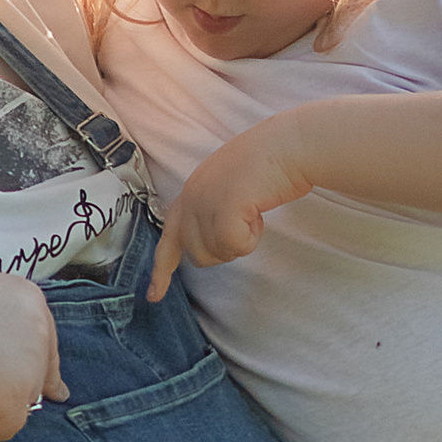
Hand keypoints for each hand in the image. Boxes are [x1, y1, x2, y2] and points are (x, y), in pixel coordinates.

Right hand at [0, 266, 67, 439]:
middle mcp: (37, 326)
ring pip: (19, 402)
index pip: (42, 340)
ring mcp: (30, 363)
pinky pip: (0, 428)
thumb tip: (1, 344)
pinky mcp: (15, 398)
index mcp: (25, 296)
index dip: (21, 361)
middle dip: (3, 382)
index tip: (12, 376)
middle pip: (34, 373)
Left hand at [149, 122, 311, 300]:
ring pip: (215, 254)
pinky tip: (258, 214)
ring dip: (240, 242)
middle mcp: (191, 198)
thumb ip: (212, 209)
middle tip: (246, 224)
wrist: (286, 145)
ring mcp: (204, 204)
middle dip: (223, 249)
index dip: (161, 269)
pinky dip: (251, 238)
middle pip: (197, 254)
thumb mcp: (229, 186)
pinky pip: (234, 247)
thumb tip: (215, 240)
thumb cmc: (268, 164)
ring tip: (252, 212)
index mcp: (191, 192)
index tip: (154, 296)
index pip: (168, 238)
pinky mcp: (222, 211)